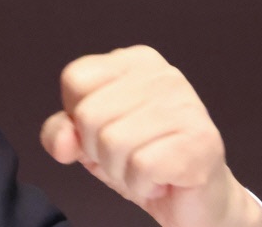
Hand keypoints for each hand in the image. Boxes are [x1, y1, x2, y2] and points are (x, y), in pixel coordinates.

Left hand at [41, 45, 261, 226]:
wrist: (195, 200)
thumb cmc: (140, 161)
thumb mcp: (87, 141)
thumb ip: (61, 132)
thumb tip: (64, 141)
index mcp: (134, 61)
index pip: (75, 79)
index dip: (78, 118)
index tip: (108, 129)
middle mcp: (164, 74)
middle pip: (89, 113)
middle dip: (98, 150)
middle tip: (130, 156)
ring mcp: (187, 105)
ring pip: (112, 142)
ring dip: (120, 170)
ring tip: (146, 168)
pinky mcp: (201, 141)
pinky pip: (140, 167)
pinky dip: (142, 184)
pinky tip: (162, 180)